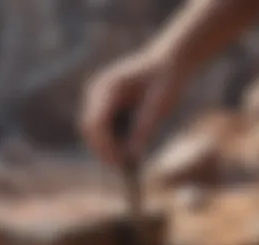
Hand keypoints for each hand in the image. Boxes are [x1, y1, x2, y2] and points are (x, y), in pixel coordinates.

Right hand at [79, 51, 187, 166]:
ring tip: (127, 163)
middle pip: (90, 130)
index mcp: (108, 87)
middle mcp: (97, 91)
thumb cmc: (167, 78)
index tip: (121, 163)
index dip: (105, 146)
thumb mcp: (160, 103)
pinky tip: (127, 151)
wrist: (169, 61)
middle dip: (104, 151)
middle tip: (123, 169)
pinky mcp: (104, 106)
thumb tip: (133, 156)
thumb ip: (144, 128)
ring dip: (107, 148)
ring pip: (93, 132)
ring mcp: (97, 98)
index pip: (95, 123)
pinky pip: (102, 129)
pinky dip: (112, 142)